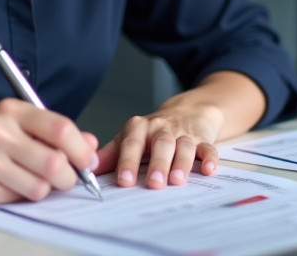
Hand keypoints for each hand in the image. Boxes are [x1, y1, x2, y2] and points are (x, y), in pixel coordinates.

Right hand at [0, 99, 97, 204]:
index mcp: (12, 110)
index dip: (81, 149)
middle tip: (65, 178)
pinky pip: (16, 200)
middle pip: (54, 164)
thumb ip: (54, 132)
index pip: (60, 129)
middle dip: (68, 178)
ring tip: (31, 179)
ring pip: (38, 188)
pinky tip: (8, 183)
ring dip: (43, 189)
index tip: (88, 161)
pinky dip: (20, 196)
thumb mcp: (18, 122)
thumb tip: (91, 145)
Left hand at [96, 99, 223, 189]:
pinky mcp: (203, 139)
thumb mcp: (130, 137)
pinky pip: (208, 148)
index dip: (127, 162)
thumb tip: (86, 168)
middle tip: (153, 184)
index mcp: (139, 128)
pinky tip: (209, 170)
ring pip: (184, 146)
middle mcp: (161, 128)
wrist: (187, 110)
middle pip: (160, 144)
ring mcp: (183, 133)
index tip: (124, 181)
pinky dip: (210, 158)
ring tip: (177, 181)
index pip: (132, 144)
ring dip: (181, 163)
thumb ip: (111, 154)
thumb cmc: (153, 131)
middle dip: (157, 164)